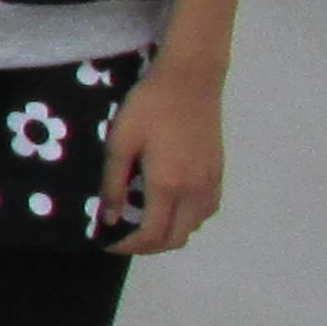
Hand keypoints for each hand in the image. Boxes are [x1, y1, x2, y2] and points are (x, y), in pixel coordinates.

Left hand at [100, 51, 225, 253]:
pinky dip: (188, 219)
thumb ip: (113, 183)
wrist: (190, 79)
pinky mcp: (219, 171)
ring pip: (194, 227)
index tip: (107, 241)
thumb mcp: (120, 142)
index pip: (150, 235)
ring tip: (143, 220)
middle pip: (176, 239)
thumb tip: (109, 218)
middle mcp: (193, 191)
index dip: (127, 246)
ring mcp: (211, 182)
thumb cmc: (148, 106)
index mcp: (166, 185)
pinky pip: (206, 210)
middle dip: (147, 246)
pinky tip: (170, 204)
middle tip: (123, 235)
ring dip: (170, 232)